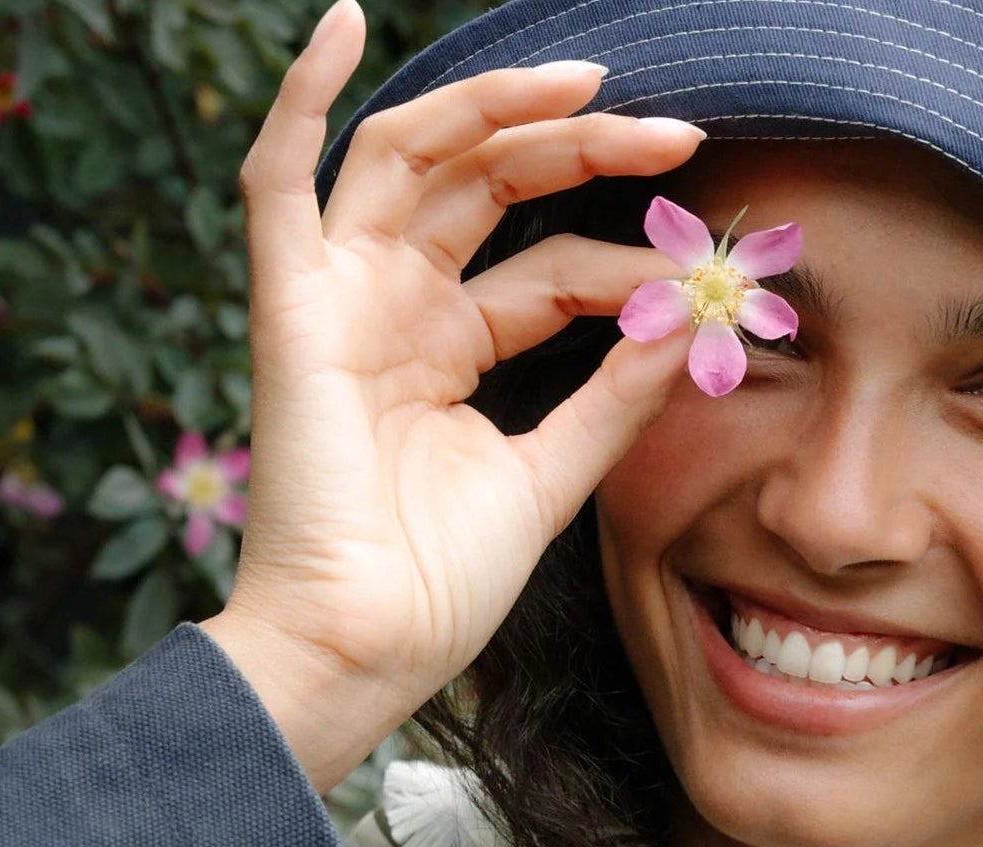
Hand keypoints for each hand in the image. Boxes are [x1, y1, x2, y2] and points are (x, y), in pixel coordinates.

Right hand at [202, 0, 701, 790]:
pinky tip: (347, 22)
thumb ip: (611, 401)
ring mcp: (340, 304)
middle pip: (489, 194)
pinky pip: (278, 181)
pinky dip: (302, 97)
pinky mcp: (290, 310)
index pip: (548, 274)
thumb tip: (687, 325)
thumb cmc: (440, 584)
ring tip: (590, 85)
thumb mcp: (549, 477)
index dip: (625, 265)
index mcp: (449, 356)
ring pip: (413, 162)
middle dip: (582, 155)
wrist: (368, 648)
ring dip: (496, 111)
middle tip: (677, 138)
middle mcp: (395, 313)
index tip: (703, 276)